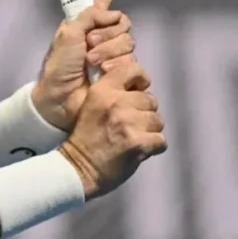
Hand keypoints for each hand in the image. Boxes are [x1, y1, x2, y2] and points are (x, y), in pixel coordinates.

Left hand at [31, 0, 136, 131]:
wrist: (60, 98)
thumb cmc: (60, 66)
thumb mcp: (67, 33)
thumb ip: (89, 15)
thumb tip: (113, 11)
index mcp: (88, 25)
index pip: (108, 5)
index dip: (106, 10)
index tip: (97, 18)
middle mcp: (104, 38)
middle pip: (123, 24)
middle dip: (106, 35)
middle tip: (88, 46)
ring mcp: (115, 57)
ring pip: (129, 43)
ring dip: (109, 52)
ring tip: (92, 64)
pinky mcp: (124, 75)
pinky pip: (134, 63)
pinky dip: (118, 66)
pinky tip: (104, 73)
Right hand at [57, 62, 166, 199]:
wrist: (76, 168)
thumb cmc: (85, 137)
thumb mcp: (92, 105)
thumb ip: (113, 94)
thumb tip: (140, 89)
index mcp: (102, 90)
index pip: (133, 70)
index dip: (140, 81)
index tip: (136, 92)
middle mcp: (116, 102)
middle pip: (150, 100)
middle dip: (144, 113)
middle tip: (129, 126)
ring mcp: (128, 123)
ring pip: (158, 120)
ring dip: (150, 131)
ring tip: (133, 138)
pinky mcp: (138, 143)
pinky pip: (161, 141)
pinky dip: (153, 147)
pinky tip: (138, 150)